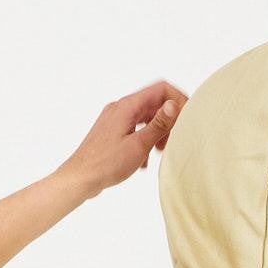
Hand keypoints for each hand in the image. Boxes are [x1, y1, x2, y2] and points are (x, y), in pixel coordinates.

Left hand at [59, 81, 188, 199]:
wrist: (80, 178)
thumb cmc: (106, 164)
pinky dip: (144, 140)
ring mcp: (114, 119)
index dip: (177, 99)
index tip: (187, 117)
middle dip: (167, 120)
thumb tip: (174, 105)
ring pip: (144, 117)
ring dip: (156, 132)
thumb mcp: (138, 145)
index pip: (160, 89)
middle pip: (153, 103)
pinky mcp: (111, 132)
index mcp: (127, 106)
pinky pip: (134, 129)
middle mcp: (120, 108)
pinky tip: (143, 159)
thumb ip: (158, 124)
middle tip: (173, 140)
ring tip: (159, 151)